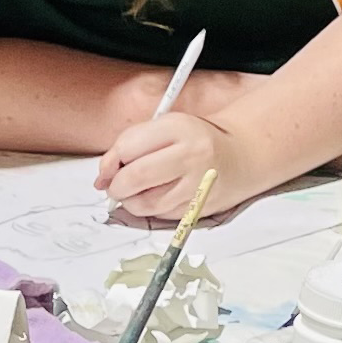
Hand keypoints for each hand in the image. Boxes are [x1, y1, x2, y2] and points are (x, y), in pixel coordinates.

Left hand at [95, 106, 236, 220]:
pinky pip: (160, 215)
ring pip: (145, 204)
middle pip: (135, 178)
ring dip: (130, 201)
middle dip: (116, 186)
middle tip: (114, 186)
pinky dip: (150, 209)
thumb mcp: (165, 127)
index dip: (110, 162)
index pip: (129, 147)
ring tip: (134, 191)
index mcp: (179, 128)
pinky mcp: (200, 209)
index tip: (108, 168)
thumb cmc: (194, 140)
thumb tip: (102, 177)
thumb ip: (131, 143)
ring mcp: (197, 186)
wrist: (239, 156)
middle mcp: (191, 156)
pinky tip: (156, 195)